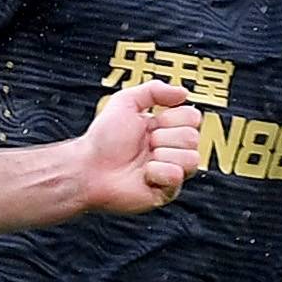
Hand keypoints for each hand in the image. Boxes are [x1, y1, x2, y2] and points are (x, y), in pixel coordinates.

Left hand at [78, 79, 202, 214]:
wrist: (88, 168)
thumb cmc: (102, 139)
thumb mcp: (125, 101)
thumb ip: (154, 90)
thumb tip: (184, 93)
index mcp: (166, 128)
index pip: (193, 117)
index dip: (171, 118)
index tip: (151, 123)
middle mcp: (171, 149)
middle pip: (193, 137)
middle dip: (163, 137)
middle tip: (144, 144)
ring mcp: (170, 171)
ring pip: (191, 158)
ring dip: (161, 155)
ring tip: (143, 160)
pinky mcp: (166, 191)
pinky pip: (177, 176)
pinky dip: (157, 172)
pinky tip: (143, 175)